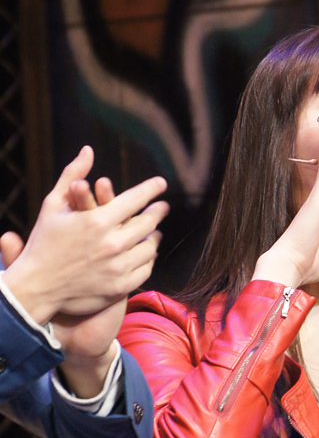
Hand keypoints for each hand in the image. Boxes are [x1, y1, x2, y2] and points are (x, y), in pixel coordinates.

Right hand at [0, 146, 167, 324]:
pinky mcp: (121, 287)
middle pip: (148, 223)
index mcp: (98, 220)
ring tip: (153, 231)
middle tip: (161, 207)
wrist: (38, 286)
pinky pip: (145, 270)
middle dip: (157, 212)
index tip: (161, 184)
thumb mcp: (53, 204)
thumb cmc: (44, 242)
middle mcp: (112, 244)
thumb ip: (73, 175)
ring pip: (150, 248)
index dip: (151, 189)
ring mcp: (118, 267)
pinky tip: (144, 254)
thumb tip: (88, 150)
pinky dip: (147, 260)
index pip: (136, 199)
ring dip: (153, 237)